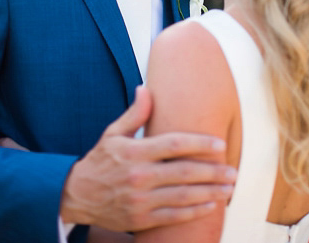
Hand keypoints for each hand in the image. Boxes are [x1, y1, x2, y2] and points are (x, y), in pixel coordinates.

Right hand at [60, 86, 235, 231]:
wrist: (76, 195)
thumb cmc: (100, 161)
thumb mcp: (113, 133)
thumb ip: (134, 113)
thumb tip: (146, 88)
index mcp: (134, 151)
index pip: (173, 145)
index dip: (199, 144)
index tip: (220, 144)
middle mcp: (138, 176)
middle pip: (184, 173)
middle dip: (213, 172)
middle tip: (233, 171)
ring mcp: (140, 200)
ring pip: (182, 197)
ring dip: (210, 193)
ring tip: (229, 188)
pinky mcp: (140, 219)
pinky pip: (173, 216)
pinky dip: (195, 212)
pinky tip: (211, 205)